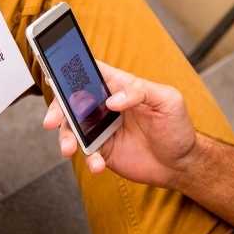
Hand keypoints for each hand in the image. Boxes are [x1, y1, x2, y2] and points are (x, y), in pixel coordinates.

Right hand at [42, 61, 198, 187]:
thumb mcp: (168, 100)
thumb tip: (113, 99)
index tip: (53, 74)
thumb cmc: (178, 126)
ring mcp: (102, 127)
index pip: (91, 70)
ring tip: (70, 149)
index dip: (69, 68)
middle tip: (52, 121)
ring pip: (72, 128)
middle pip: (72, 99)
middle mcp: (106, 104)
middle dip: (57, 108)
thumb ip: (140, 92)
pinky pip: (86, 152)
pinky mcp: (102, 149)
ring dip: (66, 137)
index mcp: (120, 85)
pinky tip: (98, 165)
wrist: (181, 164)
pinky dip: (88, 159)